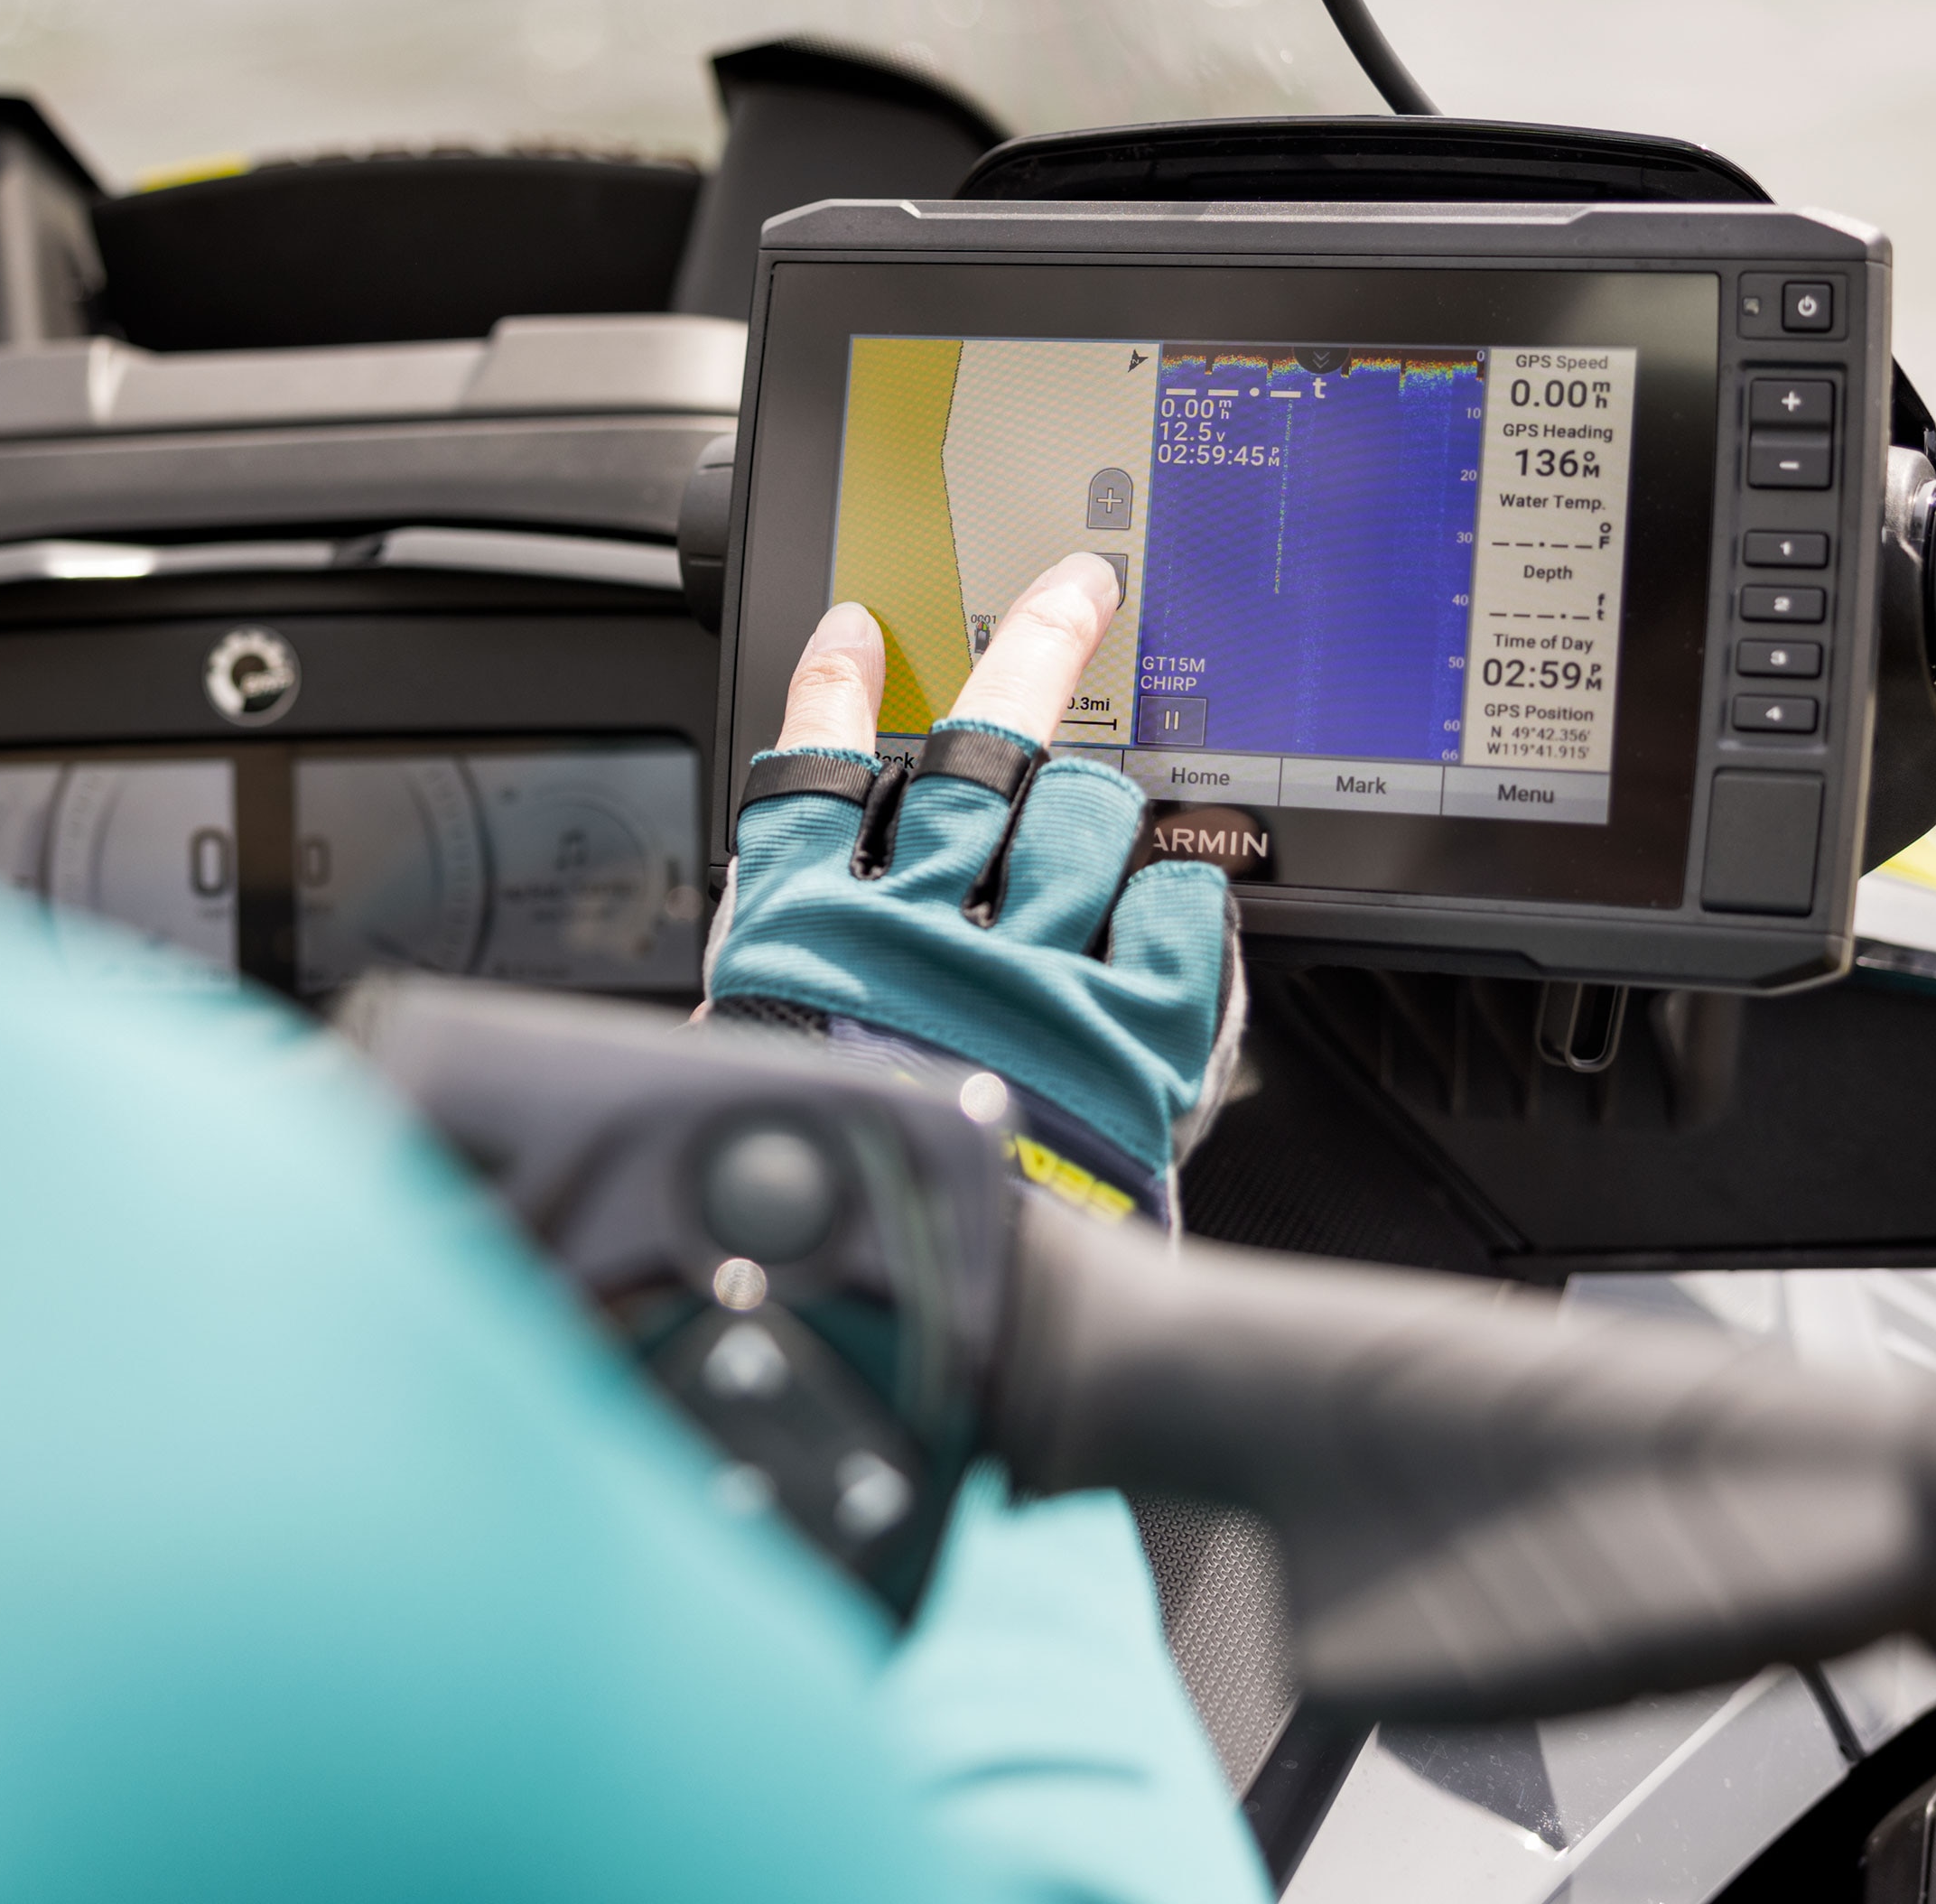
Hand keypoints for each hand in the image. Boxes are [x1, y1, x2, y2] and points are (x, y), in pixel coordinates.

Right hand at [710, 554, 1241, 1225]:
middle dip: (1035, 648)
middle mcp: (919, 934)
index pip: (813, 773)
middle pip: (984, 749)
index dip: (836, 690)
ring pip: (1082, 812)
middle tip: (1076, 594)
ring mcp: (1033, 972)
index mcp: (805, 947)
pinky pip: (1176, 914)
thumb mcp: (758, 1090)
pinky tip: (1167, 914)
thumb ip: (783, 995)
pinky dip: (1177, 905)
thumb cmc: (831, 1221)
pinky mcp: (1132, 1035)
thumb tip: (800, 919)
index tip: (856, 635)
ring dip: (1099, 801)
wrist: (922, 1340)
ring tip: (1103, 813)